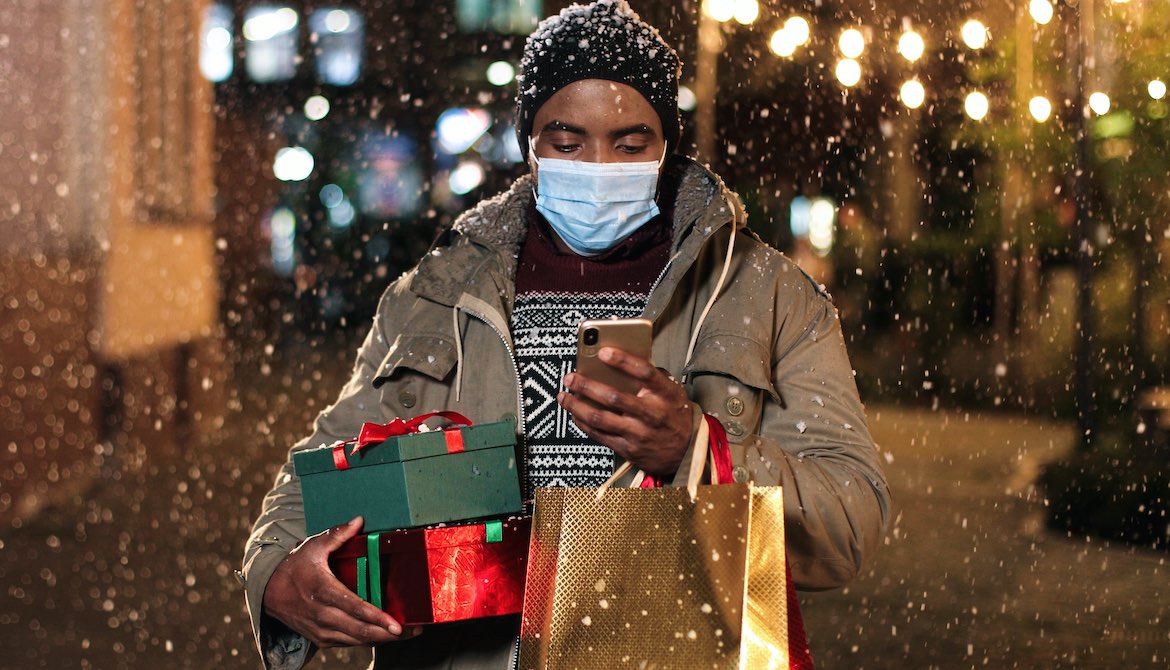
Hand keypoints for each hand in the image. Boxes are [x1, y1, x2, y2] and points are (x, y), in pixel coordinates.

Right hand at [262, 516, 422, 647]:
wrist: (269, 593)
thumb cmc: (294, 568)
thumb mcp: (313, 547)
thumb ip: (337, 534)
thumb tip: (359, 520)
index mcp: (323, 591)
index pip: (354, 608)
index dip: (377, 618)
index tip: (397, 625)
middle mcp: (322, 615)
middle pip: (360, 631)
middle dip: (388, 634)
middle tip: (412, 632)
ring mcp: (321, 630)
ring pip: (356, 641)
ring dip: (381, 640)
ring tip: (406, 634)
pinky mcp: (321, 639)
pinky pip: (349, 643)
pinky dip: (367, 640)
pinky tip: (384, 636)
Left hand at [559, 346, 693, 475]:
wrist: (686, 452)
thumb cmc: (674, 415)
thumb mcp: (672, 391)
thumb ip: (652, 376)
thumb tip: (623, 359)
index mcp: (665, 394)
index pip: (644, 372)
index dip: (623, 360)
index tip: (603, 351)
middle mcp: (652, 414)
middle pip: (614, 397)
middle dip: (587, 385)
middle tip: (571, 377)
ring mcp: (639, 434)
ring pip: (601, 418)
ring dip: (577, 405)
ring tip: (564, 396)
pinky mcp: (628, 449)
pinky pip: (599, 435)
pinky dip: (582, 423)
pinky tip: (574, 413)